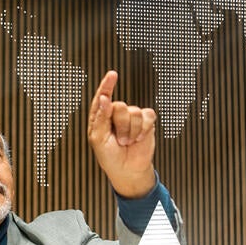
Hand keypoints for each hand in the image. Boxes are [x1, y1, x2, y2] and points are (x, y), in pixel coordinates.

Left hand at [87, 70, 157, 197]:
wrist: (129, 170)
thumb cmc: (110, 157)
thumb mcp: (98, 139)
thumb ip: (100, 118)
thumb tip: (104, 98)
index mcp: (101, 116)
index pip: (103, 97)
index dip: (107, 85)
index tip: (112, 75)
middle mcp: (116, 114)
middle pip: (120, 106)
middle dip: (120, 126)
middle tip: (119, 140)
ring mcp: (132, 117)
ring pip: (134, 112)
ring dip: (131, 131)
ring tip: (127, 141)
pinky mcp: (146, 121)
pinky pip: (147, 116)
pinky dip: (143, 130)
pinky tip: (138, 138)